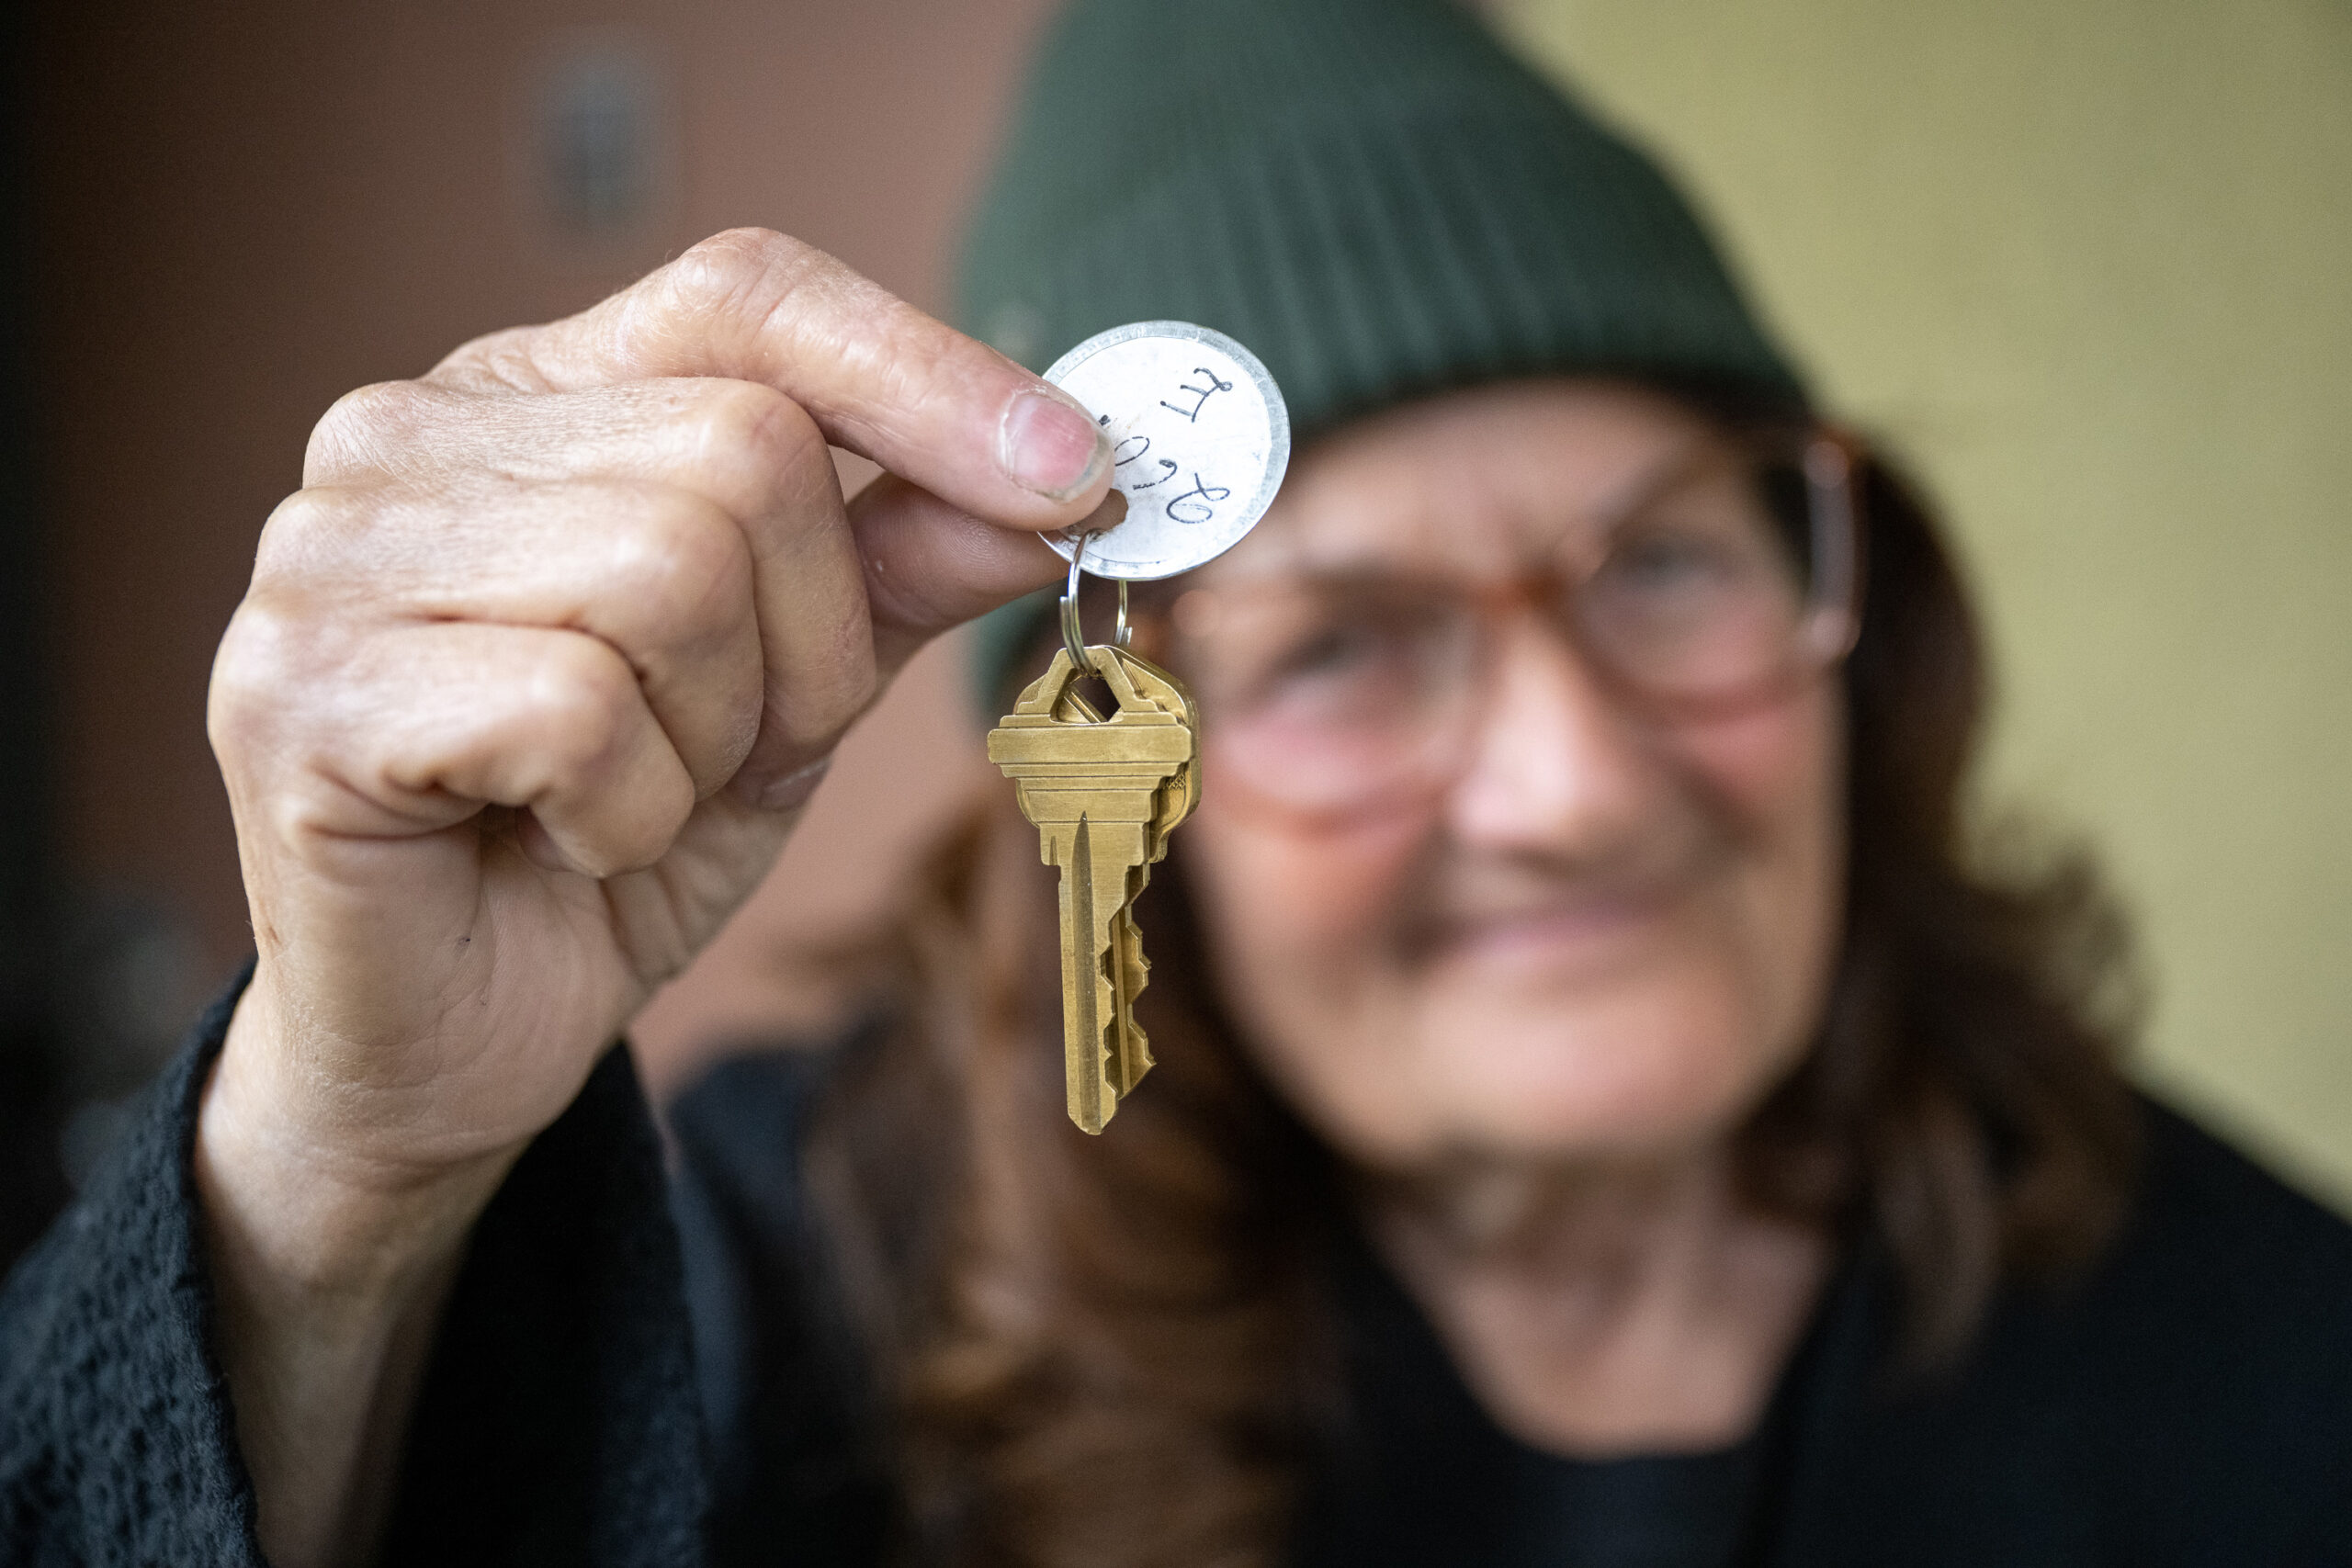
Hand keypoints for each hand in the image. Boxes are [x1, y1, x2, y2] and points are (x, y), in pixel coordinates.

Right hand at [193, 230, 1107, 1563]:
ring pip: (668, 570)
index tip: (1082, 477)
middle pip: (745, 451)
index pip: (751, 295)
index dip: (929, 377)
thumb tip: (1064, 482)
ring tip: (649, 793)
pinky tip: (570, 844)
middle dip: (815, 638)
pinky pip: (574, 708)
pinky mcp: (300, 693)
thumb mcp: (795, 689)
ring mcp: (331, 555)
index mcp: (534, 393)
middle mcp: (408, 432)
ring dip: (720, 733)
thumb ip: (902, 566)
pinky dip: (630, 811)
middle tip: (754, 745)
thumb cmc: (612, 835)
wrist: (449, 1043)